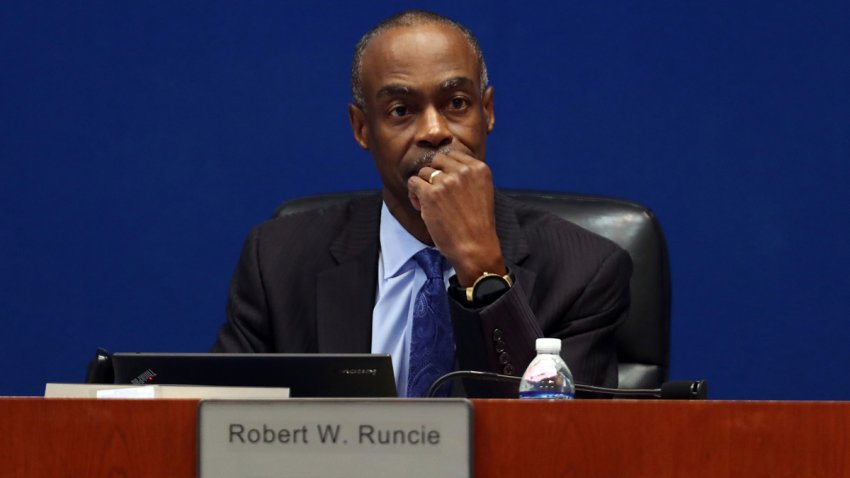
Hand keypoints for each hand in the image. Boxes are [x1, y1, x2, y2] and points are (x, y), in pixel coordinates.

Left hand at [407, 150, 506, 285]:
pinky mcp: (431, 194)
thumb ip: (468, 177)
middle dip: (434, 175)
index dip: (446, 169)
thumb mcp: (482, 192)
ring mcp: (446, 181)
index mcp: (479, 168)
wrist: (475, 247)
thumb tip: (445, 168)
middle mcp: (463, 171)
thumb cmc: (477, 225)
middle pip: (437, 161)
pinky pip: (413, 183)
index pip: (454, 155)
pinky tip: (420, 206)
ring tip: (427, 203)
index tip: (446, 185)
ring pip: (424, 171)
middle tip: (435, 194)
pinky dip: (413, 194)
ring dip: (423, 185)